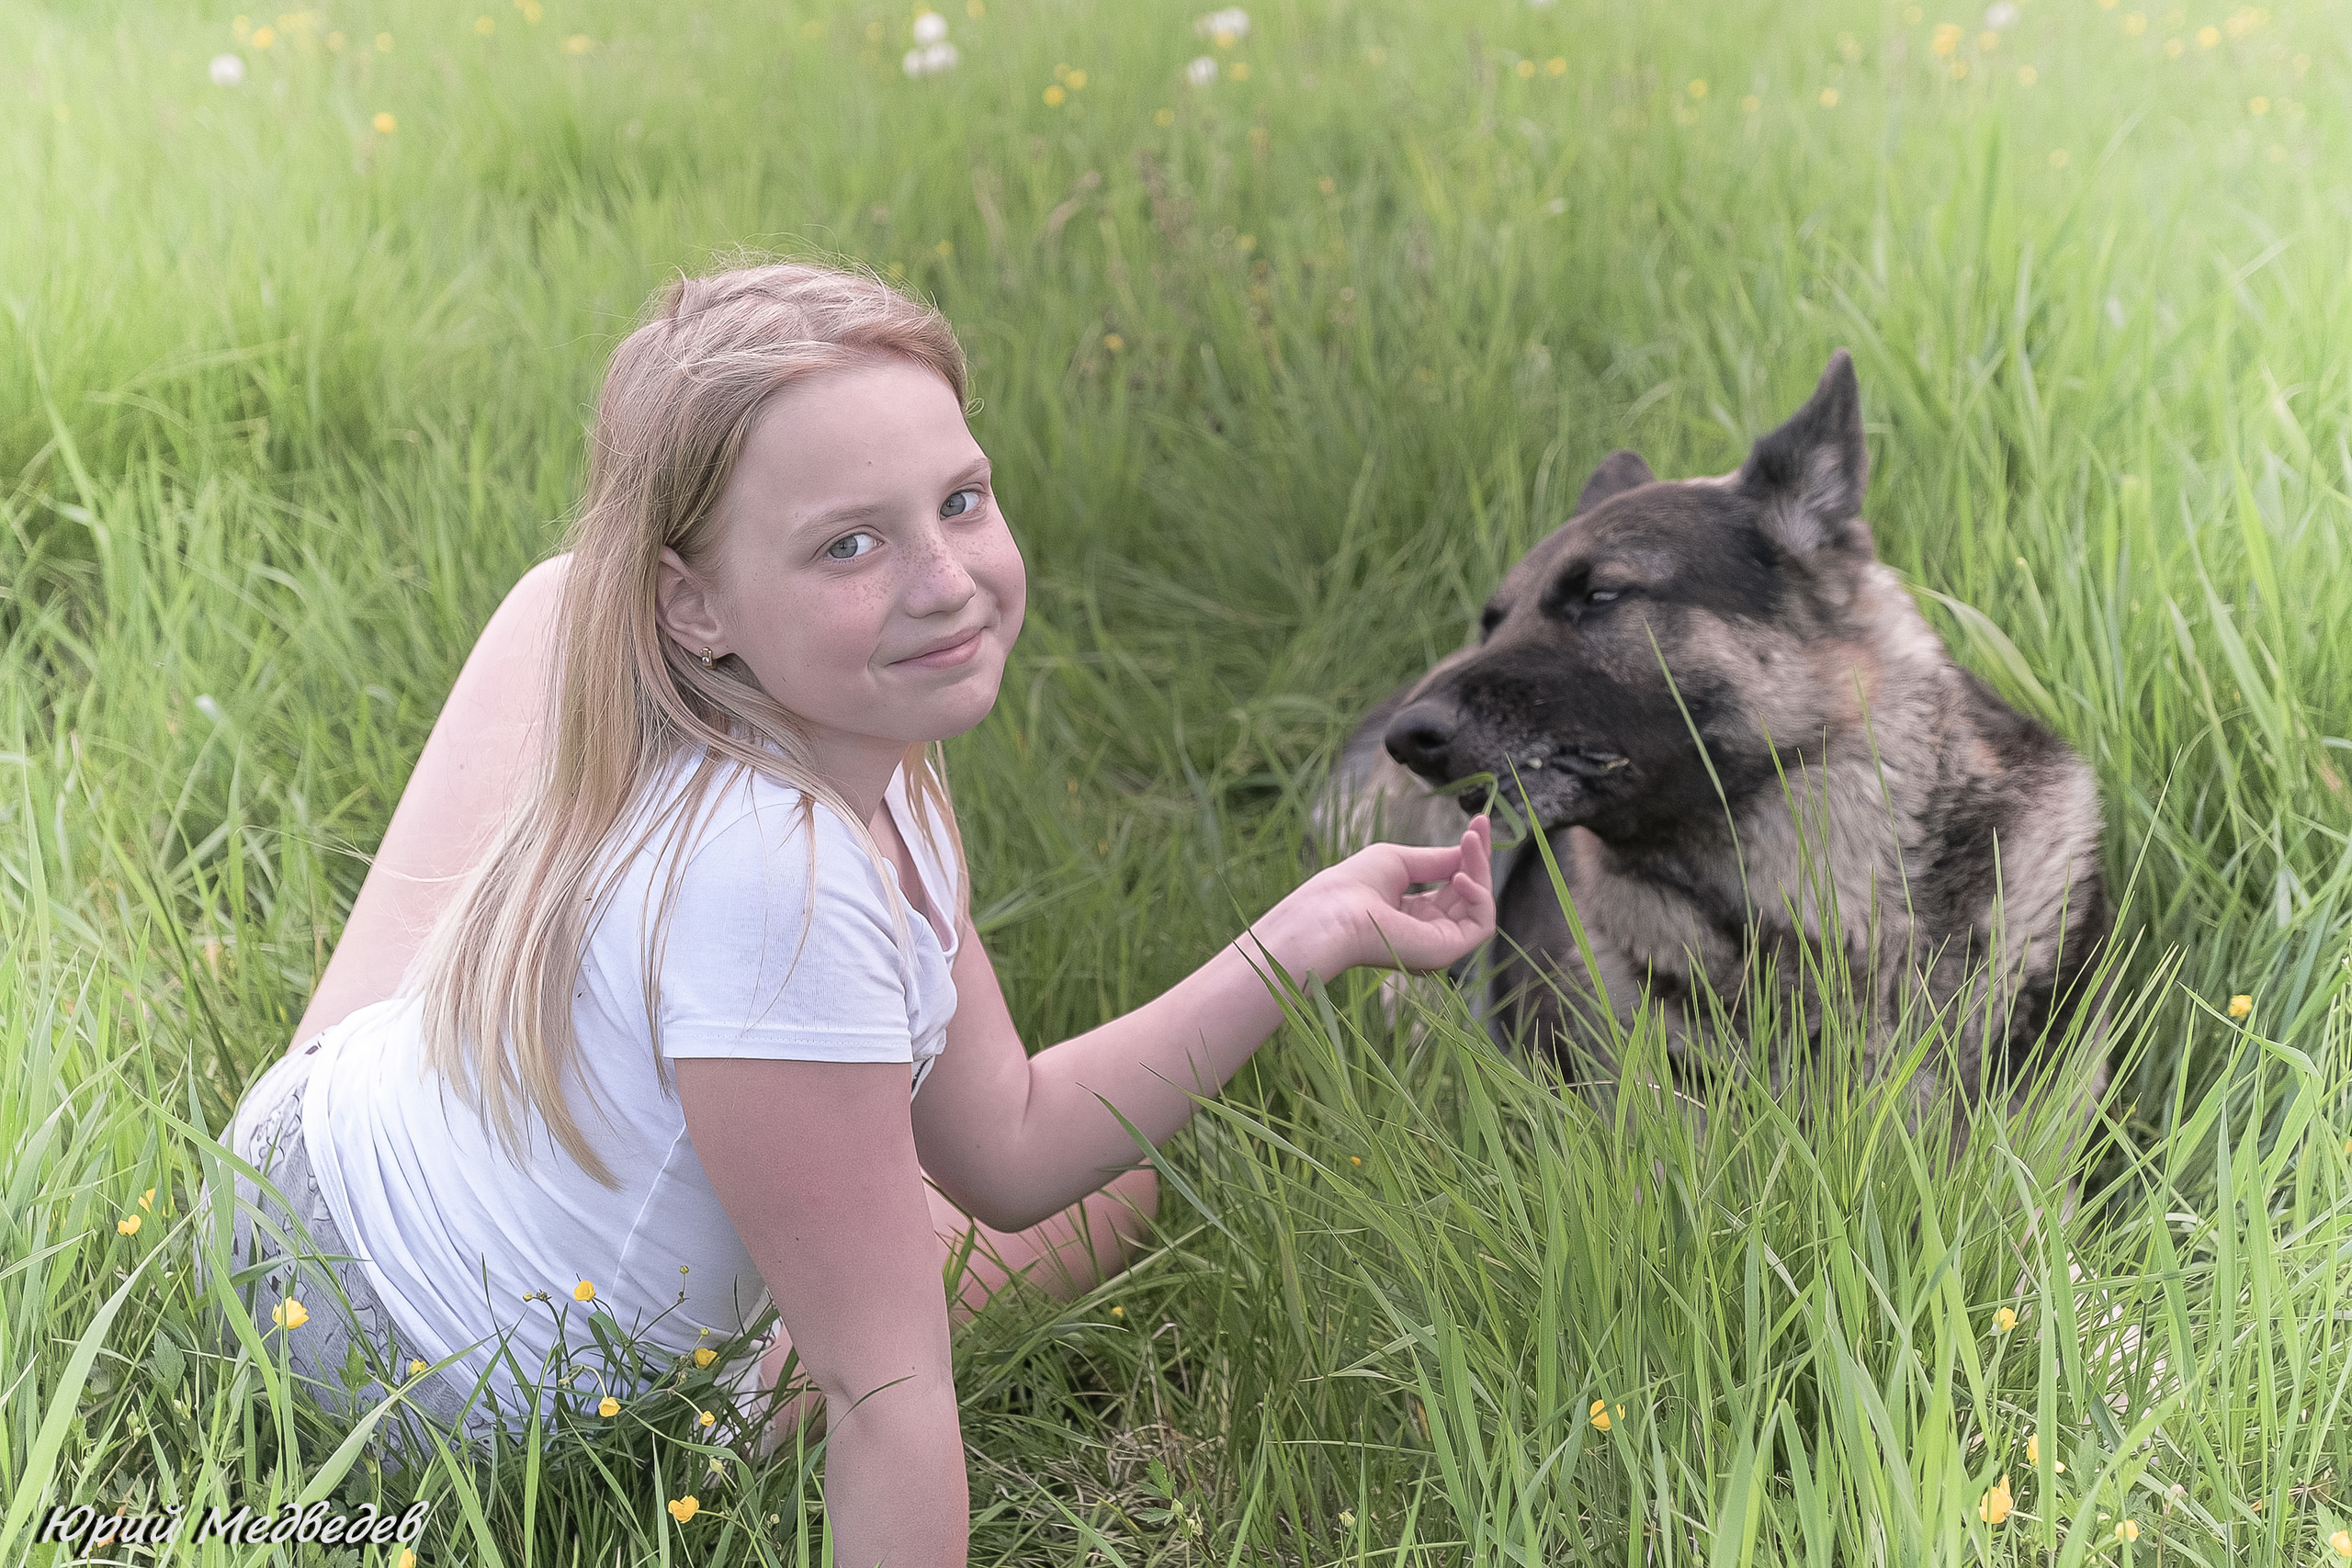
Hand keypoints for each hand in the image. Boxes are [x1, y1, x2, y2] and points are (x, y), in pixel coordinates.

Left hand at [1286, 814, 1495, 974]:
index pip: (1454, 884)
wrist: (1333, 914)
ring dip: (1481, 869)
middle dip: (1479, 857)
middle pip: (1471, 893)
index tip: (1480, 822)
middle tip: (1480, 824)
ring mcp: (1439, 944)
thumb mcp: (1400, 861)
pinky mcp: (1446, 952)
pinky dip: (1479, 896)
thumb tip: (1468, 850)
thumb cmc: (1353, 885)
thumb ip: (1437, 860)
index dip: (1469, 855)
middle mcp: (1429, 931)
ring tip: (1470, 842)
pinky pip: (1482, 924)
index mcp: (1413, 915)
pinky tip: (1461, 877)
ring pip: (1480, 904)